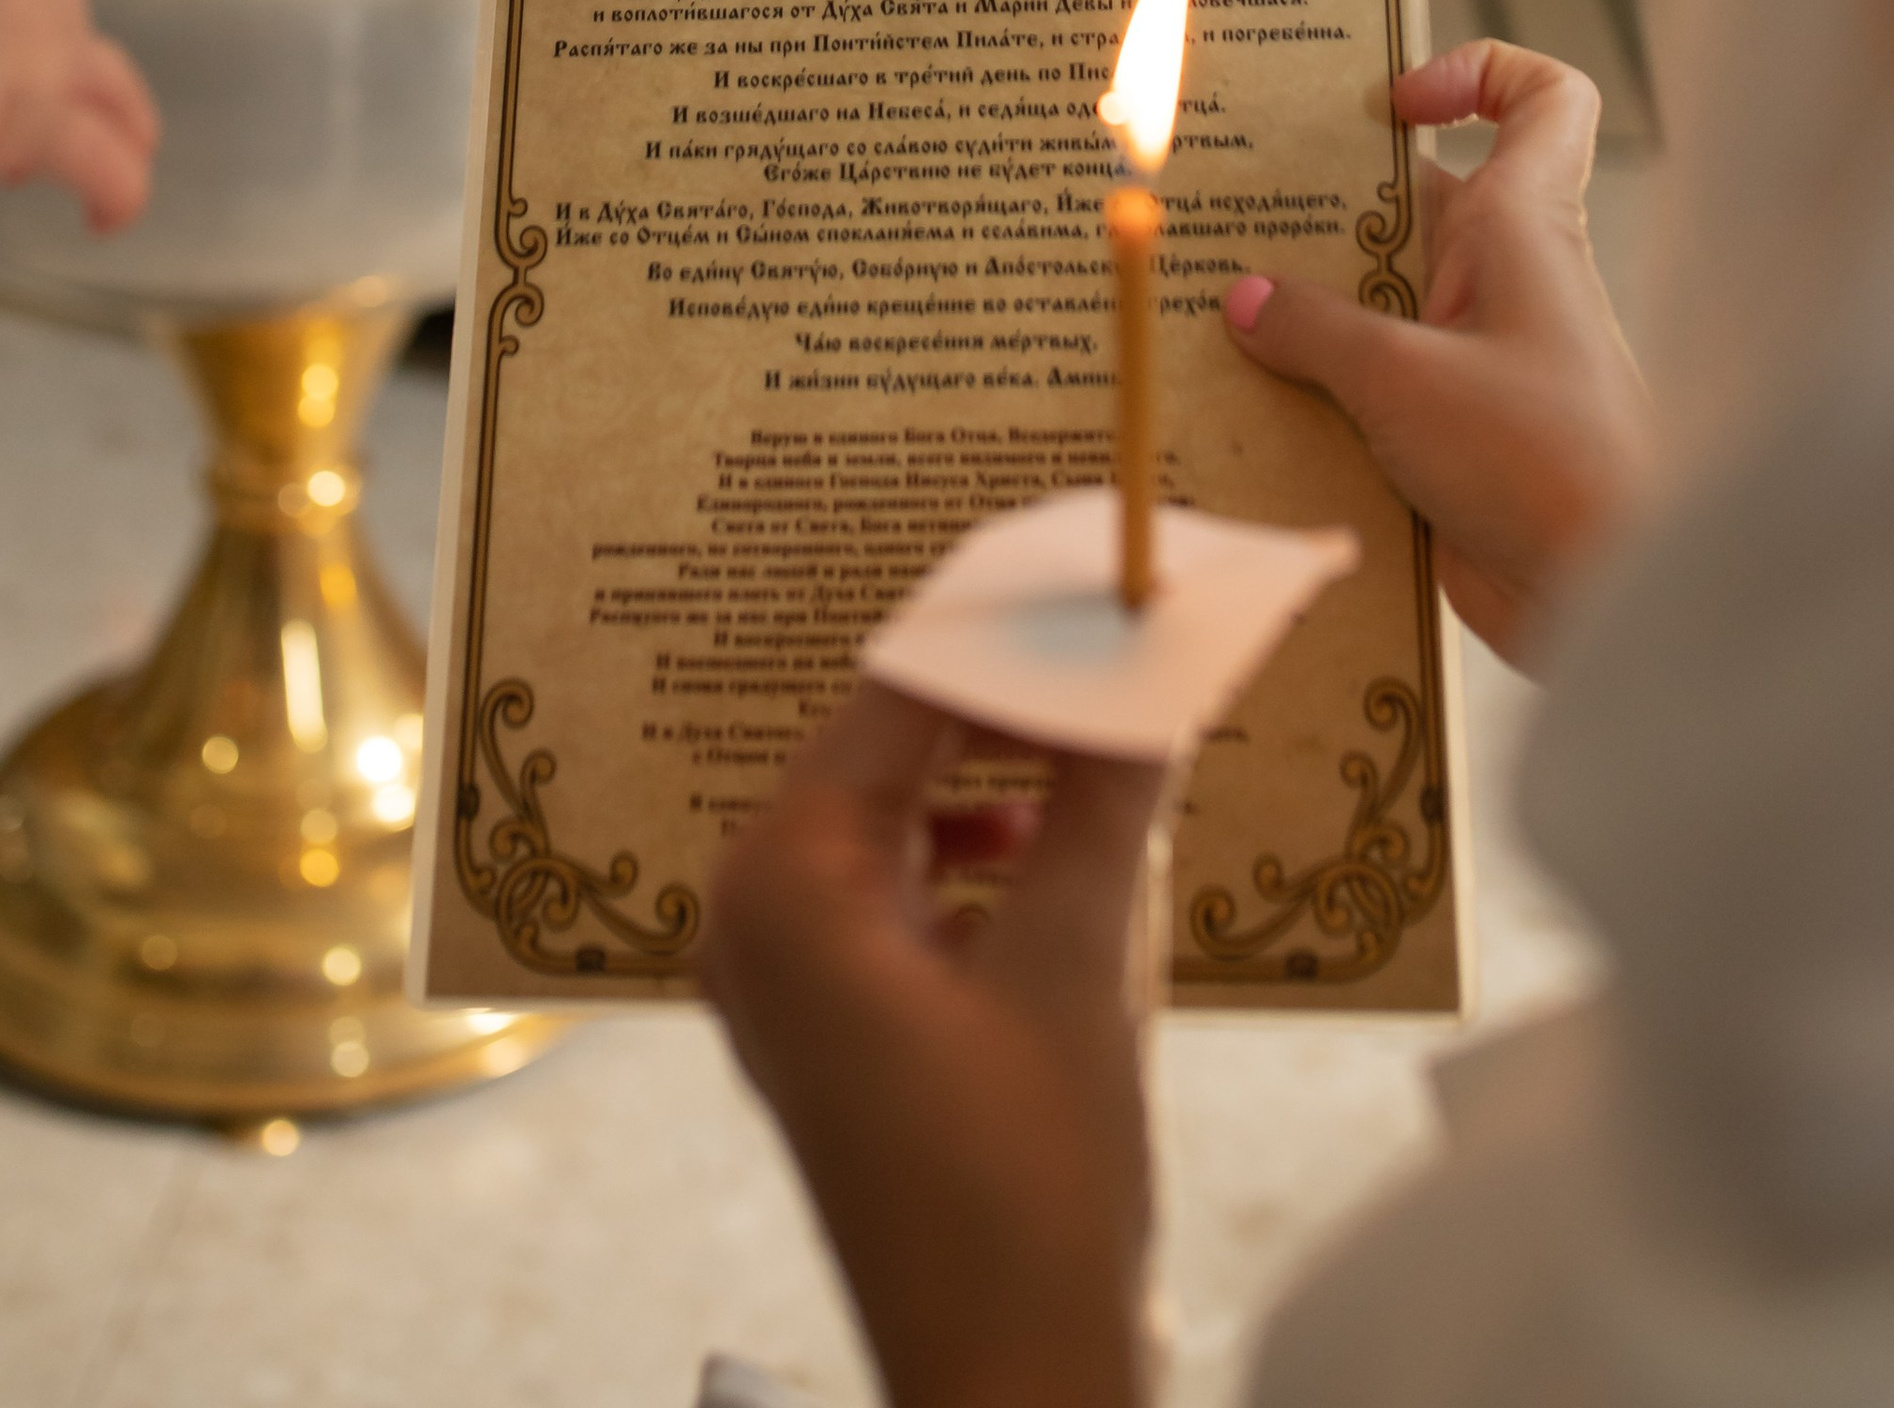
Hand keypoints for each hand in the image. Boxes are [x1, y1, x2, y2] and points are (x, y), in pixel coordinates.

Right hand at [0, 0, 158, 231]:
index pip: (51, 4)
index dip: (45, 59)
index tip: (21, 98)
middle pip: (89, 50)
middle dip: (86, 98)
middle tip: (88, 137)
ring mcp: (42, 47)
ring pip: (114, 100)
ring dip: (122, 141)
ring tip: (114, 189)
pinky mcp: (39, 113)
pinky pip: (105, 159)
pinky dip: (119, 191)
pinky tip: (107, 219)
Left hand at [703, 681, 1160, 1407]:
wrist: (1011, 1382)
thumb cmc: (1027, 1196)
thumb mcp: (1076, 964)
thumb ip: (1100, 795)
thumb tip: (1140, 667)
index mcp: (783, 880)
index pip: (903, 691)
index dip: (1012, 624)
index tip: (1098, 566)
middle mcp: (753, 909)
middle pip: (891, 741)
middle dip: (1010, 691)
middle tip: (1116, 629)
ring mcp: (784, 971)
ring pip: (902, 808)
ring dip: (1004, 766)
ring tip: (1108, 720)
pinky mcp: (830, 1019)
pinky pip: (902, 879)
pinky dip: (984, 845)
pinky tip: (1066, 835)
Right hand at [1224, 40, 1650, 666]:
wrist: (1607, 593)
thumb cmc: (1544, 459)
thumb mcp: (1406, 378)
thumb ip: (1316, 330)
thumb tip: (1244, 297)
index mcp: (1522, 225)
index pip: (1545, 101)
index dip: (1477, 72)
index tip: (1392, 101)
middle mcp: (1502, 280)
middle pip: (1411, 203)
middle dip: (1322, 203)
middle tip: (1231, 202)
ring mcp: (1475, 359)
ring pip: (1377, 303)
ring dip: (1304, 313)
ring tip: (1207, 308)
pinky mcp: (1450, 435)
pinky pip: (1369, 390)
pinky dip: (1313, 394)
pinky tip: (1242, 408)